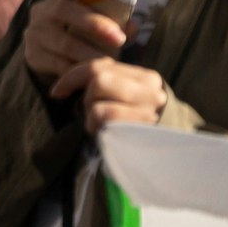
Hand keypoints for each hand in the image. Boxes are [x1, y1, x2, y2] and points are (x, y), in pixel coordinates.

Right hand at [22, 0, 127, 88]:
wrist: (49, 60)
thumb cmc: (81, 35)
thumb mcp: (95, 25)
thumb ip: (114, 23)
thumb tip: (132, 26)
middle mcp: (43, 11)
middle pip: (63, 9)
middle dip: (94, 23)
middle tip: (119, 39)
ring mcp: (35, 33)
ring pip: (63, 41)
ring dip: (89, 53)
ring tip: (110, 63)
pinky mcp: (33, 56)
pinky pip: (58, 63)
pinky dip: (78, 69)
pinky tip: (91, 73)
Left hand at [49, 57, 167, 133]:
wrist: (170, 161)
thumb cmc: (136, 133)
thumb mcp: (124, 105)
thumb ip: (107, 87)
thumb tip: (68, 83)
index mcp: (145, 77)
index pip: (101, 65)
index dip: (73, 77)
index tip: (57, 92)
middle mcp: (150, 87)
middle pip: (98, 75)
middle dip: (86, 96)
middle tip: (91, 114)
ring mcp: (149, 104)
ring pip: (99, 86)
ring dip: (90, 109)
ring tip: (100, 125)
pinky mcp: (143, 122)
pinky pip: (104, 111)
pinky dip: (94, 122)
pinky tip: (104, 134)